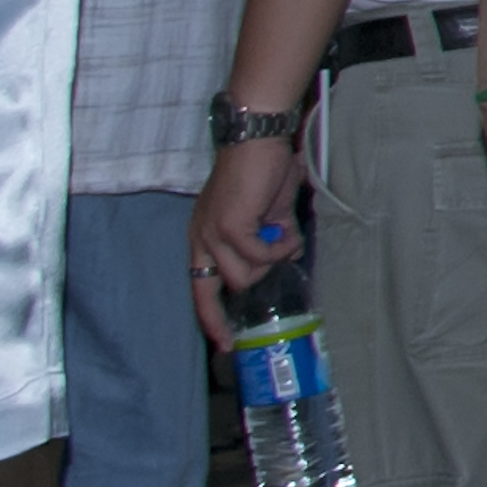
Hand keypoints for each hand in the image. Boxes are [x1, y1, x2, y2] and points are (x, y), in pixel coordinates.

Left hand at [188, 134, 300, 346]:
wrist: (258, 143)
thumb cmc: (263, 173)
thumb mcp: (269, 215)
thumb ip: (273, 238)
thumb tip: (287, 254)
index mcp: (203, 239)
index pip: (199, 290)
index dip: (211, 319)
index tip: (227, 344)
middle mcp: (200, 241)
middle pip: (216, 290)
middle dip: (256, 276)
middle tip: (280, 252)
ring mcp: (211, 235)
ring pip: (242, 276)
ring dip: (269, 260)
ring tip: (284, 235)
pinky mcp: (228, 227)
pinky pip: (258, 255)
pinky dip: (278, 247)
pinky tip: (284, 230)